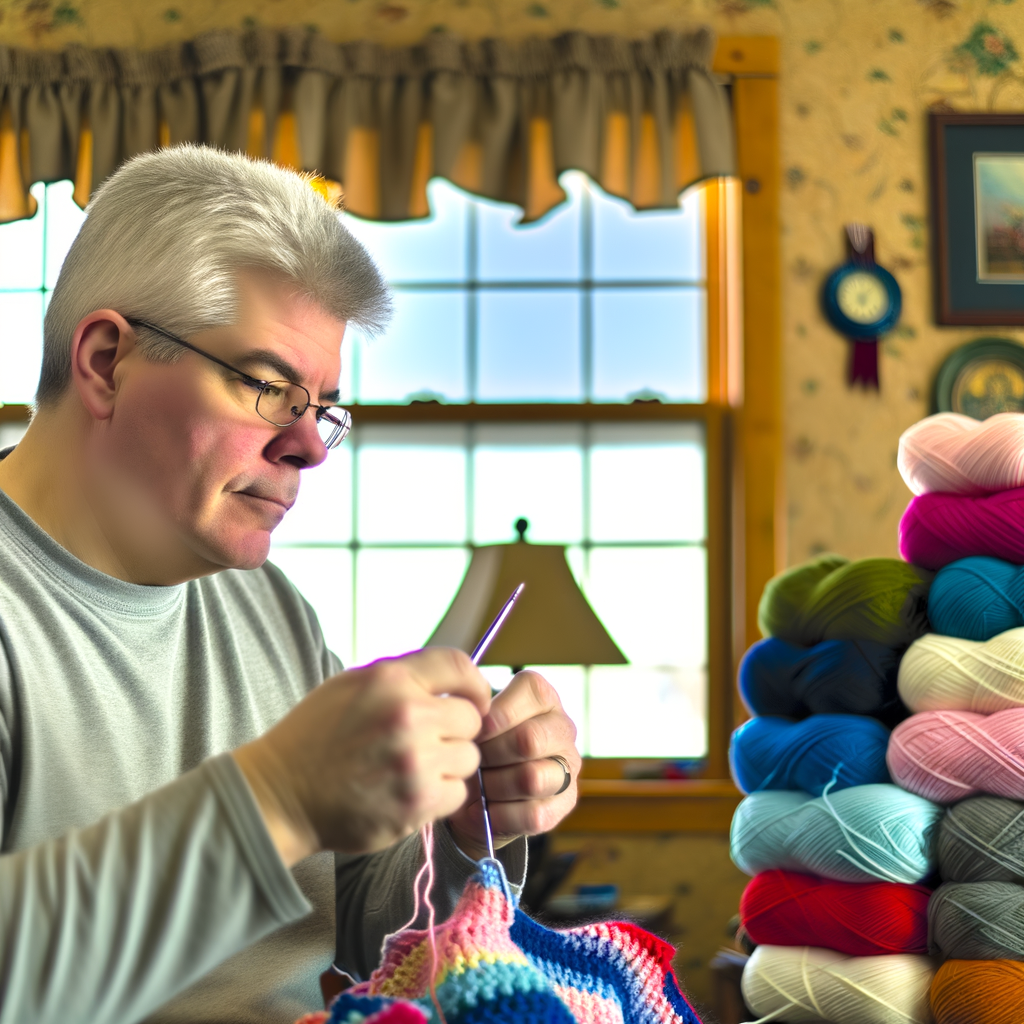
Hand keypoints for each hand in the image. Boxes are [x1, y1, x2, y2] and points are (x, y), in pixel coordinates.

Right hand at [233, 648, 490, 865]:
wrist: (281, 795)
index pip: (460, 667)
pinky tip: (411, 792)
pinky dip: (441, 796)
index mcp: (390, 679)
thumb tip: (449, 681)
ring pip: (469, 758)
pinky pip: (458, 793)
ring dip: (449, 765)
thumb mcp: (351, 686)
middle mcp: (407, 715)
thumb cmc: (315, 738)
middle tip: (429, 742)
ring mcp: (415, 761)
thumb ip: (402, 678)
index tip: (472, 699)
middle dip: (455, 730)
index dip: (474, 684)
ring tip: (415, 769)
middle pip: (471, 718)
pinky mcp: (417, 802)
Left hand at [447, 670, 579, 859]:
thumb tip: (472, 716)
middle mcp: (562, 727)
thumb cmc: (475, 748)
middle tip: (471, 762)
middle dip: (490, 755)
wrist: (477, 796)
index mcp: (542, 698)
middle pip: (529, 739)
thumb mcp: (471, 722)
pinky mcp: (565, 802)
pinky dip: (501, 816)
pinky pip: (534, 814)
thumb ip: (472, 711)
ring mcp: (569, 766)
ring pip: (532, 778)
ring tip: (477, 788)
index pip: (529, 692)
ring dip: (495, 787)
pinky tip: (485, 811)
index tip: (472, 732)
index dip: (493, 715)